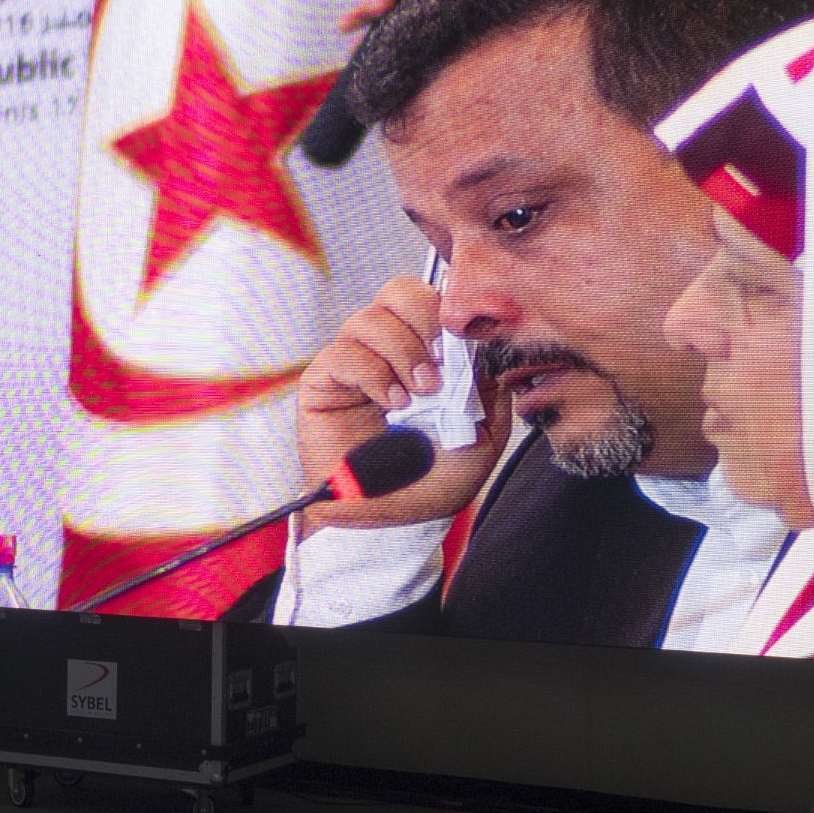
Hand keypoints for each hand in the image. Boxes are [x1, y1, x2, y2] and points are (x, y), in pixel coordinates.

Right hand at [296, 275, 509, 531]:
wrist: (391, 520)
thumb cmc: (434, 480)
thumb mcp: (484, 433)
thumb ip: (489, 386)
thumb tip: (484, 342)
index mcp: (428, 351)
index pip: (435, 299)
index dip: (452, 312)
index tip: (468, 348)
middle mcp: (390, 349)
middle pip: (400, 291)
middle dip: (426, 320)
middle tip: (441, 365)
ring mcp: (355, 363)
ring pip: (370, 318)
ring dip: (402, 351)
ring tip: (419, 394)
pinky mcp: (324, 382)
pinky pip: (344, 353)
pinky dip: (373, 373)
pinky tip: (391, 403)